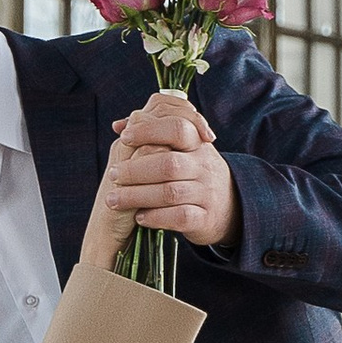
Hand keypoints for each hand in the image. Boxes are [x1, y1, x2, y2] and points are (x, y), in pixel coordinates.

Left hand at [78, 88, 237, 270]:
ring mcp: (206, 193)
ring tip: (114, 199)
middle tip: (113, 174)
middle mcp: (204, 166)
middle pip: (169, 163)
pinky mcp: (205, 218)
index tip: (124, 137)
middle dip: (135, 169)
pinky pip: (180, 217)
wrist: (228, 206)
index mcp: (198, 144)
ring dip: (137, 195)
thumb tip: (119, 124)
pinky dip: (156, 217)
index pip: (177, 128)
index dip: (148, 130)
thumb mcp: (184, 150)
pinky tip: (139, 217)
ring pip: (170, 192)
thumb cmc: (193, 173)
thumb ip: (154, 134)